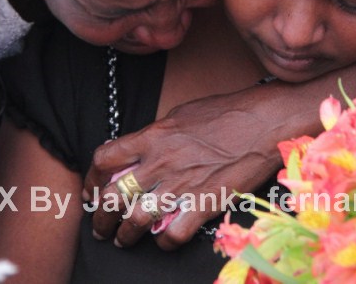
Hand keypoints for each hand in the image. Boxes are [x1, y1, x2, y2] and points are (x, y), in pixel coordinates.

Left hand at [83, 90, 284, 249]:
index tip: (92, 190)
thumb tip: (140, 149)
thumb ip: (157, 134)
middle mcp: (160, 162)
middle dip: (100, 216)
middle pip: (113, 196)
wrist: (264, 123)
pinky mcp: (204, 205)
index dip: (91, 179)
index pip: (104, 159)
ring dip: (125, 235)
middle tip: (100, 225)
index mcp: (153, 136)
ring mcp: (181, 185)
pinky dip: (163, 243)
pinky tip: (162, 242)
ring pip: (136, 220)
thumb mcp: (181, 113)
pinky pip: (172, 235)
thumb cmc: (227, 112)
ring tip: (122, 239)